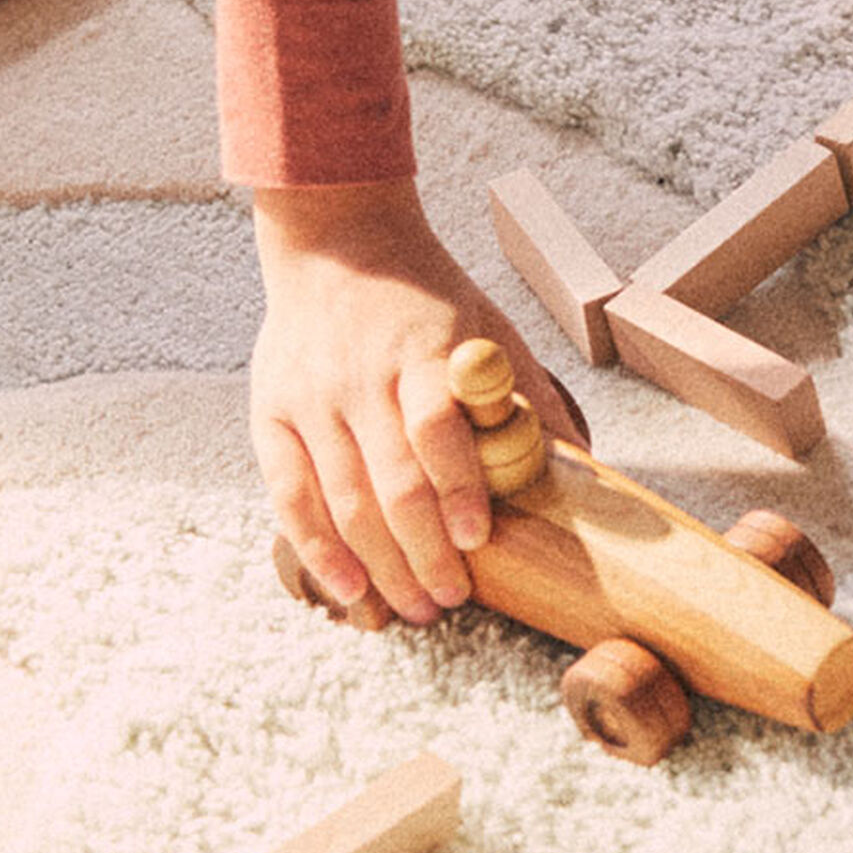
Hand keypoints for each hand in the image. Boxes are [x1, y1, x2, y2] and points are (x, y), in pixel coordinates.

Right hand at [251, 181, 590, 622]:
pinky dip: (317, 548)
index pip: (436, 428)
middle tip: (450, 600)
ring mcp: (311, 399)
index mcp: (421, 352)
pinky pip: (289, 494)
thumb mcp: (487, 325)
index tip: (477, 539)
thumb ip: (525, 394)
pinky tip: (348, 586)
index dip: (457, 488)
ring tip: (412, 609)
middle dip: (422, 553)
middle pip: (390, 482)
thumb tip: (581, 463)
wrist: (336, 242)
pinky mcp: (271, 413)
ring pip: (341, 500)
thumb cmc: (425, 295)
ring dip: (378, 566)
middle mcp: (360, 378)